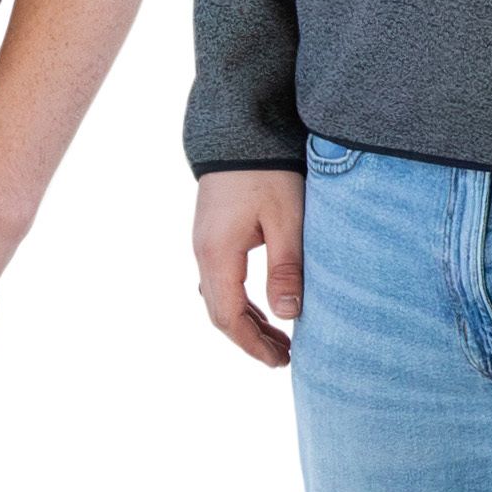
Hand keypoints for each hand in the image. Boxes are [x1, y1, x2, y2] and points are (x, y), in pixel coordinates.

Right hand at [193, 168, 300, 363]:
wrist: (239, 129)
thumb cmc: (268, 173)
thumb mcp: (286, 220)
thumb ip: (286, 268)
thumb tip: (288, 316)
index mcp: (218, 255)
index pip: (229, 316)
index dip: (253, 344)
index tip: (281, 361)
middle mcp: (204, 253)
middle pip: (219, 313)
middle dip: (251, 340)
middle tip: (285, 358)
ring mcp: (204, 243)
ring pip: (218, 298)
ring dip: (246, 322)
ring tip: (278, 339)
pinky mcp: (212, 234)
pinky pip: (220, 281)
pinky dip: (241, 302)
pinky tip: (263, 305)